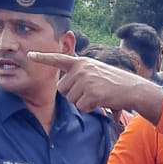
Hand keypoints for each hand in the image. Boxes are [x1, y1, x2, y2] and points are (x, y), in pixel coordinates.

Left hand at [28, 52, 162, 118]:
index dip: (43, 58)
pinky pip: (81, 106)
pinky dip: (90, 108)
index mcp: (81, 62)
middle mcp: (81, 68)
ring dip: (82, 103)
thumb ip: (81, 75)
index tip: (30, 55)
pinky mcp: (91, 92)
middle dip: (73, 96)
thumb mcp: (96, 71)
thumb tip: (67, 87)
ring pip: (71, 100)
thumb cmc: (115, 83)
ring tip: (98, 96)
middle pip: (62, 89)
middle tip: (90, 93)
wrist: (132, 88)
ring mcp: (86, 80)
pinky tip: (100, 101)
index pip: (58, 59)